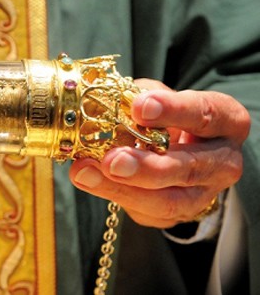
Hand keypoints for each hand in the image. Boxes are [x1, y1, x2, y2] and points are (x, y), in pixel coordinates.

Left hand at [70, 79, 248, 227]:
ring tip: (85, 173)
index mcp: (226, 122)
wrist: (178, 149)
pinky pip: (148, 212)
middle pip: (190, 168)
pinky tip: (89, 181)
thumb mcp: (160, 98)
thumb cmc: (167, 117)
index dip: (173, 111)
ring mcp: (203, 193)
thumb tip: (110, 101)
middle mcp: (222, 161)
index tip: (139, 107)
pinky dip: (116, 196)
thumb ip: (141, 97)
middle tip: (113, 159)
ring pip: (169, 200)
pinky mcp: (178, 214)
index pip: (205, 114)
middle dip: (147, 166)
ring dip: (123, 188)